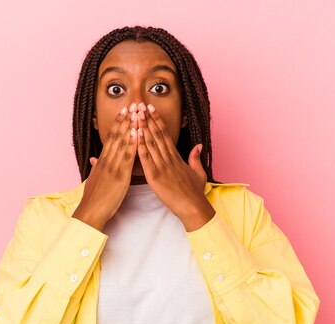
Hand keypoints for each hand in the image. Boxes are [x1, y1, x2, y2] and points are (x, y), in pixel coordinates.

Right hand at [72, 104, 138, 230]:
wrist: (91, 212)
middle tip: (132, 105)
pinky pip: (127, 158)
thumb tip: (94, 160)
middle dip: (125, 120)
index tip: (124, 112)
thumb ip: (96, 168)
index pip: (110, 138)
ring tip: (137, 113)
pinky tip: (137, 134)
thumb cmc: (94, 199)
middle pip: (116, 136)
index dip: (118, 124)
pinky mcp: (119, 177)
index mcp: (102, 162)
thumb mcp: (93, 180)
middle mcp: (107, 161)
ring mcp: (113, 167)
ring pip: (122, 143)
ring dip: (130, 127)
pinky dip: (132, 144)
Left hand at [136, 103, 215, 231]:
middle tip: (139, 104)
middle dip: (148, 118)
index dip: (157, 121)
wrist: (193, 207)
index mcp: (177, 157)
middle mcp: (169, 159)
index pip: (165, 135)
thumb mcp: (199, 173)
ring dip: (142, 127)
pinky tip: (135, 134)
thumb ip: (195, 158)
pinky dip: (140, 145)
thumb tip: (198, 146)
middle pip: (157, 134)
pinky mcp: (155, 177)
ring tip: (135, 113)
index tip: (151, 109)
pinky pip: (146, 158)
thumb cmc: (195, 193)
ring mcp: (162, 167)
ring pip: (151, 143)